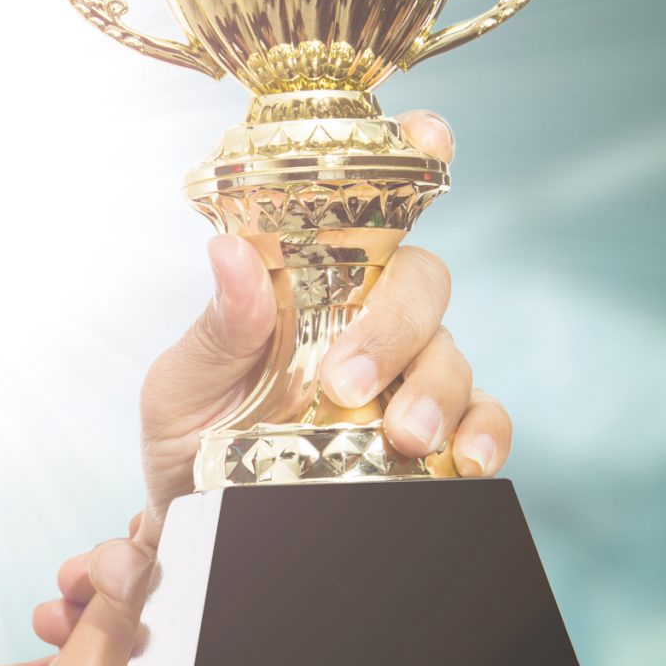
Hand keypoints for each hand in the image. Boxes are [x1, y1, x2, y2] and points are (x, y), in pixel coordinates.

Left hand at [107, 111, 514, 542]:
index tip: (429, 135)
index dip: (409, 158)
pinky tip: (466, 458)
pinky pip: (482, 420)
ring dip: (437, 391)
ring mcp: (405, 377)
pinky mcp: (430, 438)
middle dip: (397, 327)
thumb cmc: (190, 442)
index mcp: (314, 283)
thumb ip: (216, 329)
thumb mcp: (180, 388)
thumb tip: (230, 255)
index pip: (370, 207)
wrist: (196, 529)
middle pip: (421, 284)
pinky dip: (485, 434)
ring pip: (453, 354)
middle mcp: (369, 319)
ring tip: (402, 436)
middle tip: (349, 382)